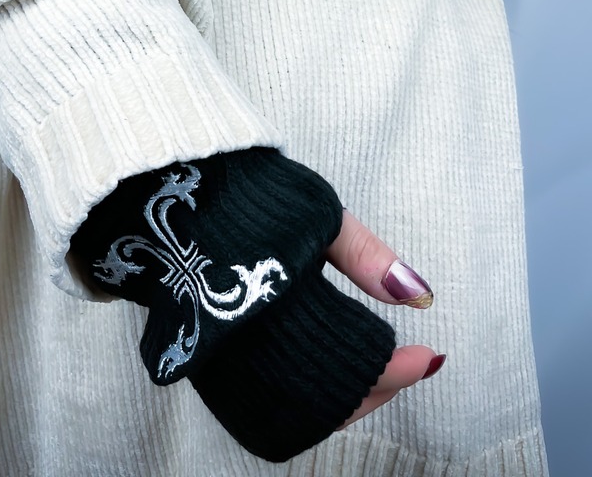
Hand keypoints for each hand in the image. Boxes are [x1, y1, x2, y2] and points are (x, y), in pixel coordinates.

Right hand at [71, 150, 442, 461]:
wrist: (162, 183)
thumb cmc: (244, 191)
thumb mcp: (316, 214)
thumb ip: (367, 259)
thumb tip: (423, 296)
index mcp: (273, 308)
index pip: (348, 370)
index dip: (395, 372)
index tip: (429, 357)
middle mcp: (242, 345)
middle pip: (323, 405)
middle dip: (374, 392)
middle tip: (410, 367)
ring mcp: (218, 358)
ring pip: (292, 408)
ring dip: (339, 396)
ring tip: (376, 371)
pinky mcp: (202, 358)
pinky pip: (261, 397)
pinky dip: (303, 392)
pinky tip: (327, 368)